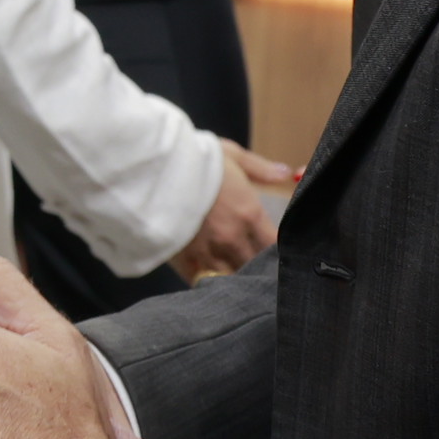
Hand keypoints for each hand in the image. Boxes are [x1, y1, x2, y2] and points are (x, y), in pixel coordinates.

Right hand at [176, 139, 298, 280]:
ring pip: (233, 279)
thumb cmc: (193, 158)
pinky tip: (211, 282)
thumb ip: (260, 168)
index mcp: (249, 214)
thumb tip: (286, 173)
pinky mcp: (185, 261)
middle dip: (261, 268)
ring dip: (237, 278)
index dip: (281, 250)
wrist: (152, 170)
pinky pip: (203, 282)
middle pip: (257, 266)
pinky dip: (209, 283)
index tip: (279, 250)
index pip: (276, 245)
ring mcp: (209, 253)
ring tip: (238, 281)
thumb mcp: (231, 154)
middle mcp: (233, 239)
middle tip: (261, 268)